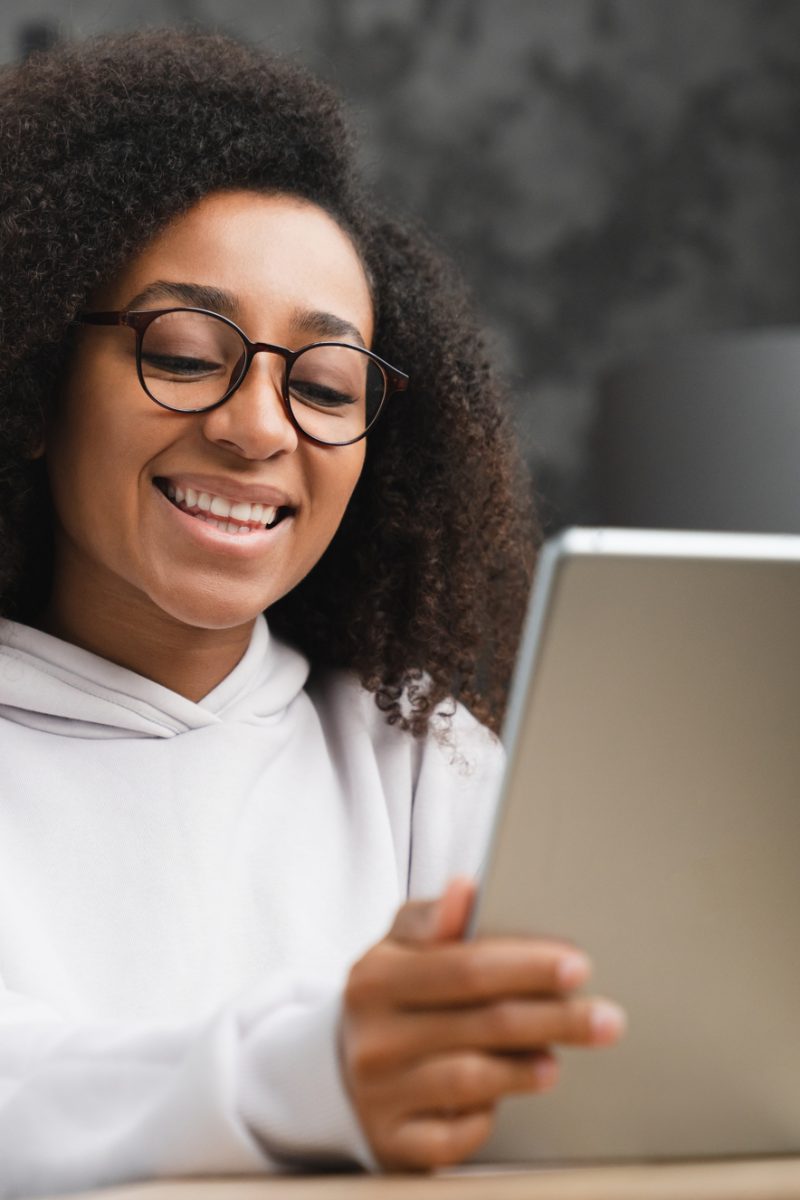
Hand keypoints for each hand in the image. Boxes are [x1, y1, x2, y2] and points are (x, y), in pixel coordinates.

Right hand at [340, 876, 625, 1170]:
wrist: (336, 1069)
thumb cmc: (390, 997)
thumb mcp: (397, 946)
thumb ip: (432, 918)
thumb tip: (465, 890)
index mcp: (375, 977)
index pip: (464, 968)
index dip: (526, 967)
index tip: (577, 966)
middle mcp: (373, 1037)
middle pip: (482, 1024)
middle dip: (552, 1018)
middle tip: (606, 1018)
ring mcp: (380, 1094)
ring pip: (473, 1080)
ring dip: (526, 1068)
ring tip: (557, 1059)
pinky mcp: (393, 1142)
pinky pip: (456, 1136)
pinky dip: (488, 1116)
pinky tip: (507, 1096)